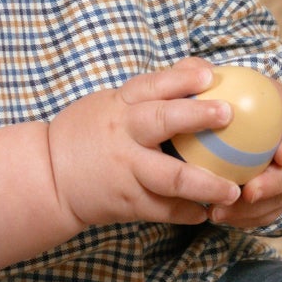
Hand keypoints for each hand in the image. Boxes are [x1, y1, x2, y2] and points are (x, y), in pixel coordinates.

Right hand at [47, 57, 254, 228]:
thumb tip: (202, 69)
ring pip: (169, 176)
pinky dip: (186, 212)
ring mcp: (126, 170)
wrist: (48, 177)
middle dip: (197, 117)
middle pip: (162, 122)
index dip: (181, 79)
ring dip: (204, 184)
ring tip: (233, 190)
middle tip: (228, 115)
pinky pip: (162, 209)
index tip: (209, 75)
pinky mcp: (127, 202)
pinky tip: (207, 212)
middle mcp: (124, 135)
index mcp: (120, 106)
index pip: (152, 86)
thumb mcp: (113, 102)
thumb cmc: (88, 132)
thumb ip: (154, 90)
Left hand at [202, 73, 281, 229]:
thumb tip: (197, 71)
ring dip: (256, 209)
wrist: (231, 122)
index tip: (279, 157)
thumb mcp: (214, 81)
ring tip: (223, 212)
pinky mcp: (275, 195)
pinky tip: (221, 218)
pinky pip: (266, 212)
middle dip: (276, 186)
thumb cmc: (222, 97)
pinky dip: (246, 219)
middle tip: (249, 193)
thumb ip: (202, 72)